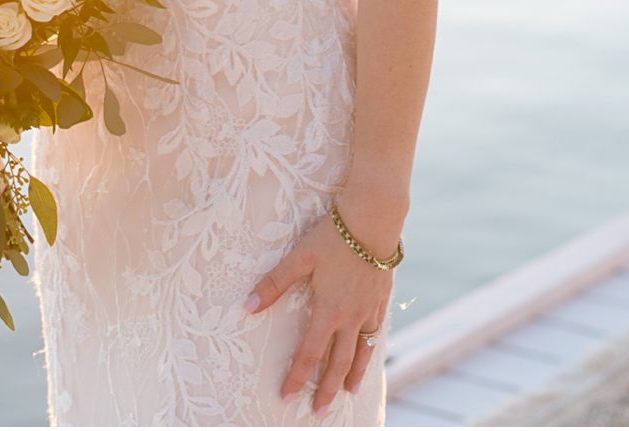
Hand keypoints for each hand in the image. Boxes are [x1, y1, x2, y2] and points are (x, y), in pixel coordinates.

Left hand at [246, 208, 397, 412]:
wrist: (375, 218)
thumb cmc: (334, 236)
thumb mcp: (300, 257)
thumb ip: (274, 284)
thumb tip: (246, 307)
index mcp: (329, 311)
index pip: (310, 354)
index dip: (297, 377)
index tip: (286, 398)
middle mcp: (351, 316)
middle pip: (339, 362)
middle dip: (327, 388)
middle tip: (319, 411)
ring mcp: (370, 307)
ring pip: (363, 350)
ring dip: (355, 374)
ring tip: (350, 391)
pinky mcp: (382, 295)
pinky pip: (377, 330)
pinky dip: (372, 347)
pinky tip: (370, 350)